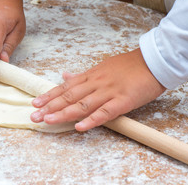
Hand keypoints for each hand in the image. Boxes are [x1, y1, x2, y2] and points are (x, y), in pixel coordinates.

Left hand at [30, 49, 165, 130]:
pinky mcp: (123, 101)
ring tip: (48, 120)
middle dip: (50, 106)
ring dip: (64, 113)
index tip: (35, 103)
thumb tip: (65, 77)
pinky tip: (79, 127)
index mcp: (91, 76)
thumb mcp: (102, 67)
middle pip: (69, 96)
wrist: (153, 60)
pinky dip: (92, 119)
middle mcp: (96, 83)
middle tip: (34, 116)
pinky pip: (105, 112)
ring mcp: (109, 92)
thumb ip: (83, 75)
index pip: (65, 87)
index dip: (50, 95)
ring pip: (83, 104)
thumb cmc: (128, 65)